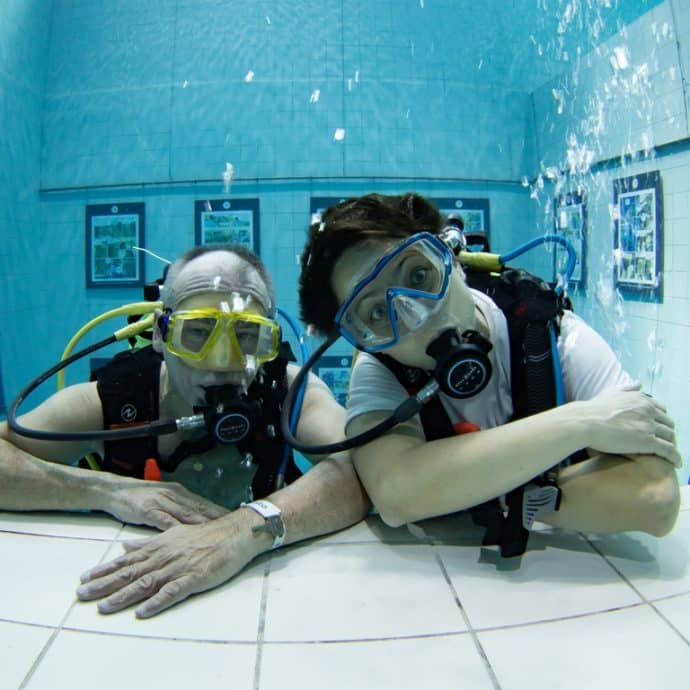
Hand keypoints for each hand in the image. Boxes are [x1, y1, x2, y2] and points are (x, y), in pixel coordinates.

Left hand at [77, 511, 262, 616]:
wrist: (234, 533)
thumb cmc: (205, 535)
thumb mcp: (173, 534)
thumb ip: (147, 542)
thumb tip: (124, 546)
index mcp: (159, 546)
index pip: (127, 559)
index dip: (105, 570)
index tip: (84, 579)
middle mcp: (165, 556)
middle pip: (131, 572)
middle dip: (105, 584)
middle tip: (83, 594)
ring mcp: (179, 567)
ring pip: (147, 582)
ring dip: (124, 595)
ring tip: (104, 607)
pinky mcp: (195, 577)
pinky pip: (173, 591)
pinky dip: (157, 602)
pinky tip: (143, 611)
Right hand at [103, 481, 228, 529]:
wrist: (115, 490)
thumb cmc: (140, 498)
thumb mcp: (164, 501)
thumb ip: (180, 510)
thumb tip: (201, 519)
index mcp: (180, 493)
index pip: (204, 503)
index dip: (220, 511)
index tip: (236, 519)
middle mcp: (175, 496)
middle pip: (200, 508)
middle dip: (218, 518)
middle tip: (234, 526)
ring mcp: (162, 502)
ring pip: (187, 514)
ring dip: (203, 523)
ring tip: (218, 532)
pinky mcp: (149, 510)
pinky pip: (165, 520)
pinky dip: (177, 528)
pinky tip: (186, 535)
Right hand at [584, 385, 680, 467]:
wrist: (585, 422)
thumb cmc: (594, 409)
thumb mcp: (611, 392)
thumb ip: (627, 388)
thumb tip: (638, 384)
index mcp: (642, 400)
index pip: (662, 411)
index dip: (661, 420)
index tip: (657, 428)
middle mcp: (649, 410)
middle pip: (668, 424)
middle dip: (667, 433)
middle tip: (662, 443)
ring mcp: (649, 426)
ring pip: (670, 437)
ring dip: (672, 445)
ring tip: (669, 455)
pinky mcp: (648, 441)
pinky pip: (668, 450)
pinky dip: (675, 457)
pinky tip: (676, 463)